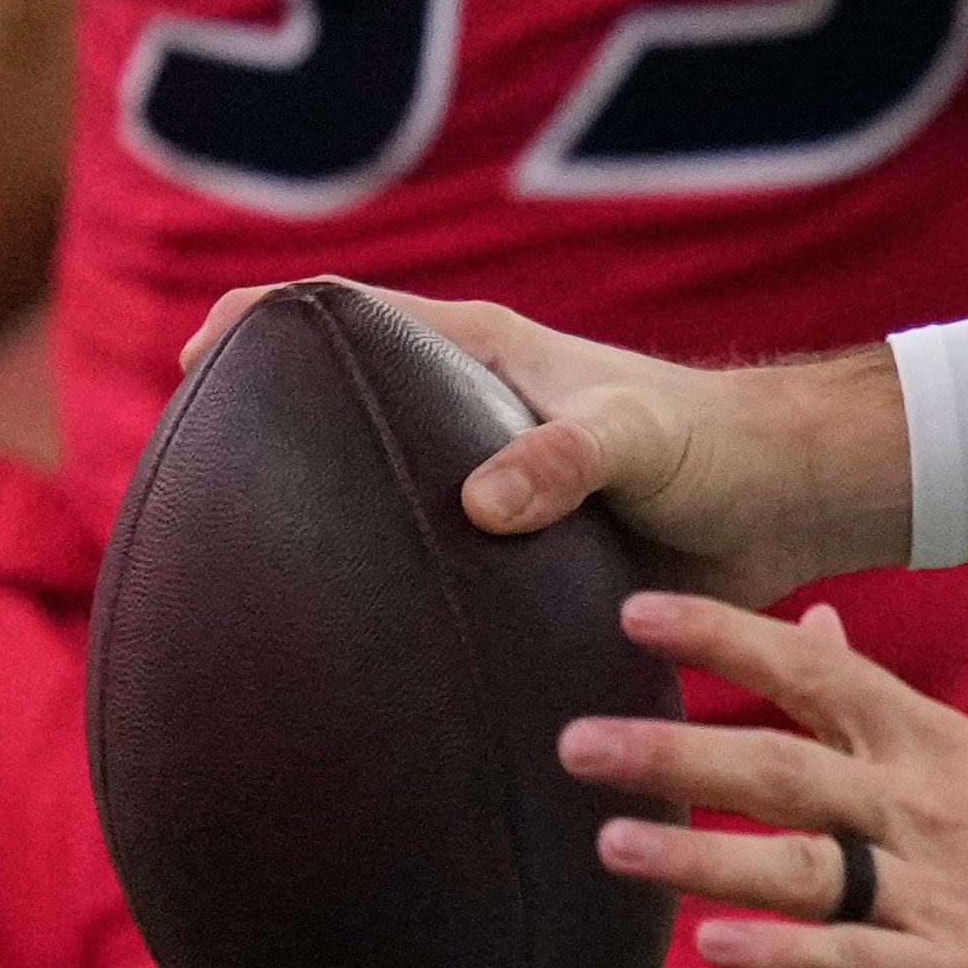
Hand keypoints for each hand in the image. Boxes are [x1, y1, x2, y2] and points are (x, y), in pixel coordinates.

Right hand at [181, 285, 915, 607]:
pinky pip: (418, 567)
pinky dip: (373, 593)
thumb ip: (566, 458)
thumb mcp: (641, 437)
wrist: (784, 505)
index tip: (191, 362)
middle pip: (336, 404)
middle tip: (182, 491)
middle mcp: (466, 414)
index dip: (260, 321)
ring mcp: (482, 485)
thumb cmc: (717, 445)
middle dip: (259, 430)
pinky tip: (340, 656)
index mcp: (479, 356)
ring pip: (369, 493)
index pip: (344, 310)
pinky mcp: (508, 554)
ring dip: (313, 522)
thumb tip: (476, 502)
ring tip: (234, 586)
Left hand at [565, 592, 967, 967]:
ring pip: (801, 864)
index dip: (724, 639)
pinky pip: (851, 958)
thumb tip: (820, 618)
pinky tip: (712, 950)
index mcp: (929, 743)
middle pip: (783, 764)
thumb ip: (881, 699)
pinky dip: (782, 952)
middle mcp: (924, 804)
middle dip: (674, 752)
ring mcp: (936, 888)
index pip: (815, 670)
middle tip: (574, 743)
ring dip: (699, 857)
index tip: (635, 610)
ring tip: (609, 847)